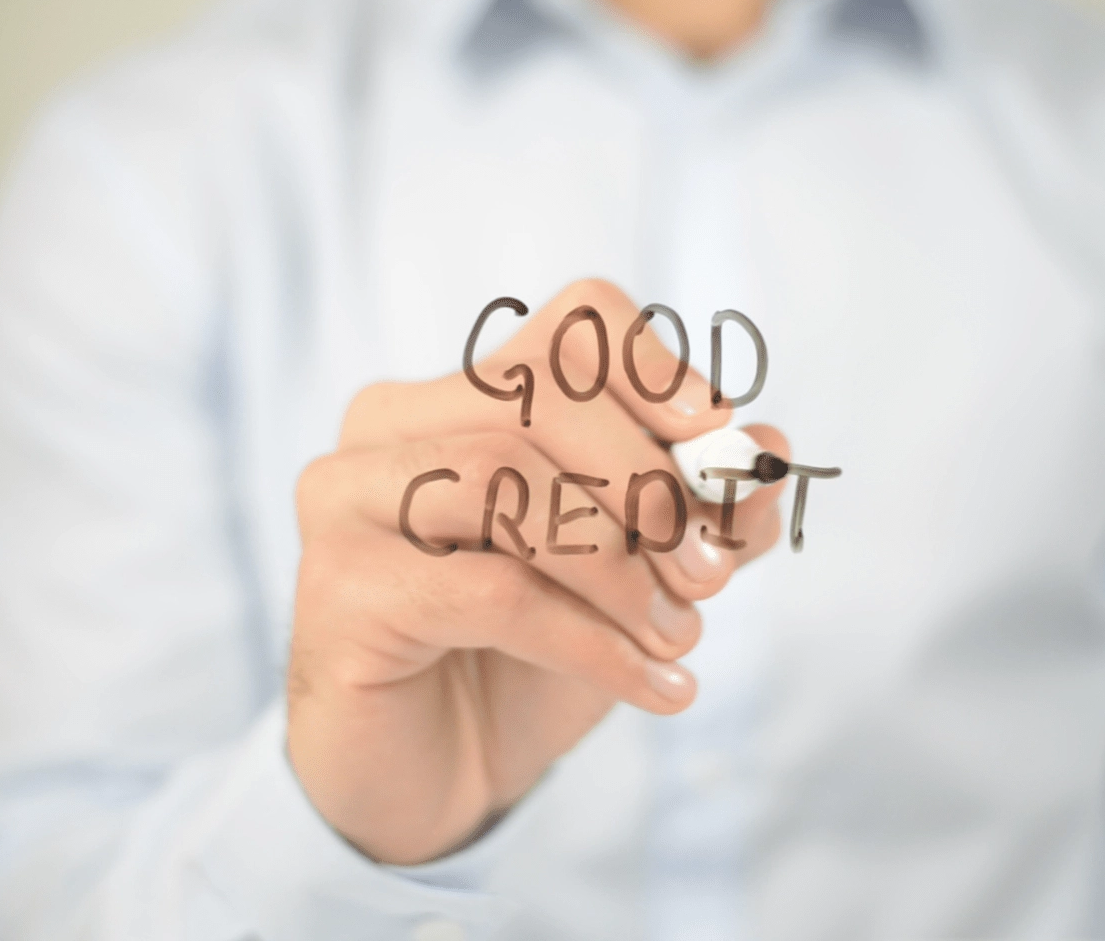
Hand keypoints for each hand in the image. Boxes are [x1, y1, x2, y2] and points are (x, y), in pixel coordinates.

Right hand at [286, 279, 789, 864]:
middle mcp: (390, 424)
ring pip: (504, 478)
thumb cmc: (531, 656)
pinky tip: (652, 685)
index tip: (718, 442)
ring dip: (617, 565)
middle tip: (710, 576)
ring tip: (679, 636)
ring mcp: (347, 498)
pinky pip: (488, 591)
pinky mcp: (338, 589)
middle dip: (648, 483)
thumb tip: (766, 450)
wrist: (436, 778)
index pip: (575, 326)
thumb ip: (702, 514)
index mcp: (464, 394)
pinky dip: (592, 640)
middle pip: (542, 394)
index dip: (658, 373)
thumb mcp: (641, 578)